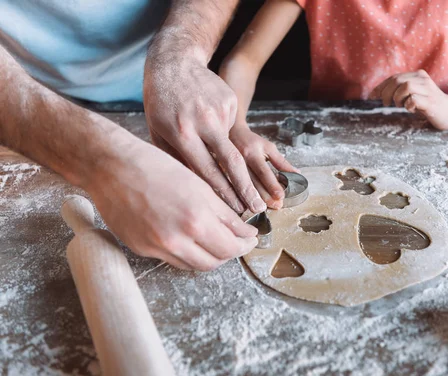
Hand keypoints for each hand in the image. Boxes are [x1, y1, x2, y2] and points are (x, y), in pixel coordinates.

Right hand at [85, 137, 257, 270]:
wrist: (111, 167)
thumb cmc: (153, 166)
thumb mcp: (197, 184)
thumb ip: (221, 211)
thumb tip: (241, 228)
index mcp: (197, 216)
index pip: (234, 242)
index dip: (246, 241)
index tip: (251, 237)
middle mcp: (179, 237)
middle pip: (219, 260)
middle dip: (233, 252)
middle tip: (239, 243)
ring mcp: (159, 247)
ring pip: (197, 266)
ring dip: (212, 257)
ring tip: (217, 244)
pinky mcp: (143, 250)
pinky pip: (175, 261)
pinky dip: (189, 256)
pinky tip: (193, 242)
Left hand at [143, 47, 265, 213]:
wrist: (174, 64)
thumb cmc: (160, 103)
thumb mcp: (158, 133)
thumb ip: (177, 160)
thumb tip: (198, 189)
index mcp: (182, 134)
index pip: (207, 171)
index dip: (224, 193)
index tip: (236, 209)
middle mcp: (203, 122)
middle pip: (231, 162)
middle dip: (247, 189)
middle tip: (259, 208)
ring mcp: (220, 110)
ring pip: (236, 146)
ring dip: (244, 165)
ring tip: (257, 181)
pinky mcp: (230, 102)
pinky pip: (233, 128)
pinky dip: (228, 136)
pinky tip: (214, 127)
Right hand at [230, 124, 299, 208]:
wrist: (230, 134)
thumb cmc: (251, 142)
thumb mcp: (268, 147)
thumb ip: (281, 162)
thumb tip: (297, 174)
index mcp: (252, 153)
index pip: (264, 171)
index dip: (272, 185)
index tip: (281, 196)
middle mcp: (239, 160)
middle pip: (252, 183)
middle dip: (265, 197)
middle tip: (277, 206)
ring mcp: (227, 168)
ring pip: (241, 188)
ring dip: (253, 200)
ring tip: (264, 208)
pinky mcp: (221, 173)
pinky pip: (231, 189)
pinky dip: (240, 198)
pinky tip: (247, 205)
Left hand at [370, 70, 447, 129]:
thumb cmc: (429, 105)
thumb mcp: (413, 94)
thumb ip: (399, 91)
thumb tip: (377, 94)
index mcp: (417, 76)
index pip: (393, 78)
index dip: (380, 87)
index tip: (371, 97)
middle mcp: (422, 79)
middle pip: (397, 80)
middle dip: (386, 93)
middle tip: (386, 104)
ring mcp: (428, 90)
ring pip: (405, 86)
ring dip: (397, 98)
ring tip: (400, 105)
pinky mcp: (431, 102)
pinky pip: (414, 99)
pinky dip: (408, 105)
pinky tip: (410, 109)